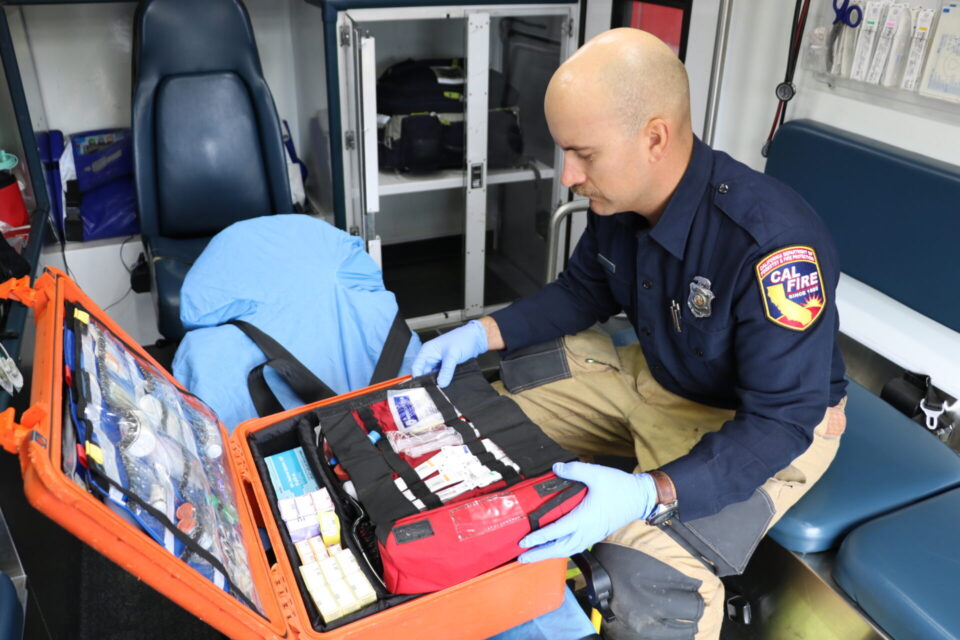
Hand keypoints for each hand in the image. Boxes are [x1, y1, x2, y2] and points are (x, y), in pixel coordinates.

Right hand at [411, 320, 488, 386]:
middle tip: (436, 391)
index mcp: (427, 351)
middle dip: (430, 382)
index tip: (424, 388)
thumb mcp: (453, 355)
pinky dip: (444, 380)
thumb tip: (441, 383)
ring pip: (434, 376)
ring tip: (443, 389)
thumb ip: (446, 370)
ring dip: (438, 382)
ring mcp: (439, 362)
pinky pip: (442, 375)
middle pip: (425, 373)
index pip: (416, 367)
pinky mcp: (446, 366)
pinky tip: (448, 385)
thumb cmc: (463, 339)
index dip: (418, 378)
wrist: (476, 338)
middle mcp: (431, 356)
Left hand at [518, 461, 657, 562]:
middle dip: (539, 554)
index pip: (556, 531)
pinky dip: (562, 550)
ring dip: (549, 554)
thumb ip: (574, 470)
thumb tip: (556, 468)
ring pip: (567, 550)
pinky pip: (575, 547)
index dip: (538, 537)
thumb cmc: (619, 486)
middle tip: (522, 558)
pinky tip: (554, 548)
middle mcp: (586, 531)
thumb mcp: (596, 473)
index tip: (523, 542)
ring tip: (534, 556)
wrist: (640, 497)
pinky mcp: (595, 535)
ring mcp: (592, 535)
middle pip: (559, 548)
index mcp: (584, 518)